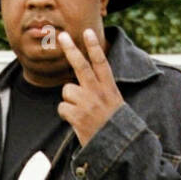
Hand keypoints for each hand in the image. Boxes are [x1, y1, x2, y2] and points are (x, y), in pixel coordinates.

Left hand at [56, 28, 123, 146]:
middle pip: (81, 65)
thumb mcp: (114, 103)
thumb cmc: (113, 126)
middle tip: (62, 36)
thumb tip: (76, 83)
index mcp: (109, 87)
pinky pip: (62, 108)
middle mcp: (98, 92)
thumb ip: (99, 90)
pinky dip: (66, 114)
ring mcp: (88, 103)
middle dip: (71, 49)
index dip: (93, 46)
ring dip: (69, 100)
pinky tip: (77, 122)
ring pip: (67, 90)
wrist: (118, 147)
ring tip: (81, 112)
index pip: (101, 62)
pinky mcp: (78, 116)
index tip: (87, 31)